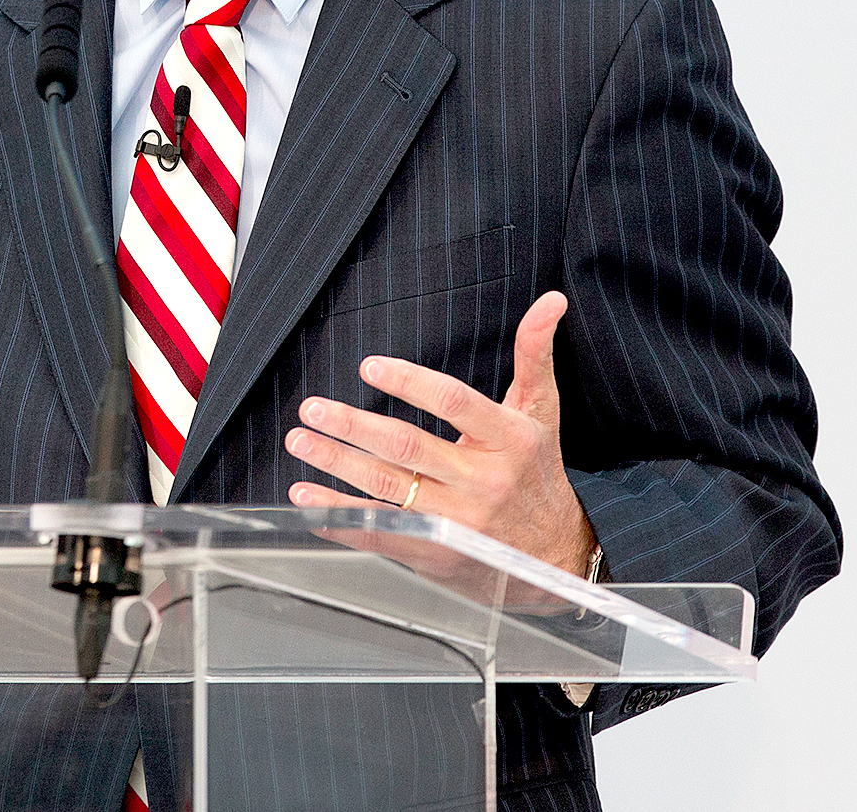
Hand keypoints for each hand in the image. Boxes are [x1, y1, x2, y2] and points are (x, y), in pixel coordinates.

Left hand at [284, 291, 596, 577]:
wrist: (555, 556)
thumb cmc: (538, 471)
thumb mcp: (543, 411)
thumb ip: (536, 354)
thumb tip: (551, 300)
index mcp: (509, 439)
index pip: (453, 402)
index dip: (409, 383)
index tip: (368, 366)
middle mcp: (484, 480)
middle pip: (408, 447)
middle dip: (353, 426)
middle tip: (312, 408)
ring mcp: (459, 521)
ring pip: (388, 488)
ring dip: (336, 464)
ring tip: (300, 441)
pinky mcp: (437, 552)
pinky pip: (382, 532)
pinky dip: (340, 519)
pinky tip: (307, 502)